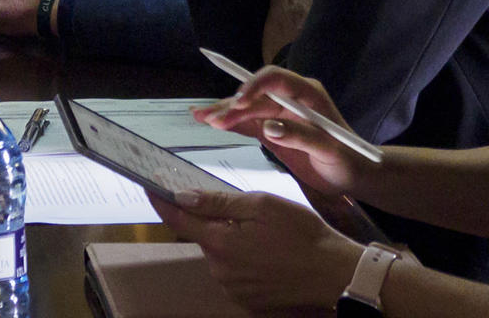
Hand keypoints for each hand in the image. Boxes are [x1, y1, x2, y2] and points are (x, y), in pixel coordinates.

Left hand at [151, 186, 362, 314]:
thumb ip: (218, 202)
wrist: (338, 276)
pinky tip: (269, 255)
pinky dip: (245, 261)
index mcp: (220, 243)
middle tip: (244, 212)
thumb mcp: (262, 206)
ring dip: (231, 242)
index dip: (161, 201)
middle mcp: (221, 271)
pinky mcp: (249, 301)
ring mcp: (234, 290)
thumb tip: (182, 195)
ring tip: (266, 237)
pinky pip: (236, 274)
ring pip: (220, 255)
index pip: (177, 219)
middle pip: (203, 237)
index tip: (150, 187)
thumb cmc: (304, 235)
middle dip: (214, 221)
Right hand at [193, 66, 365, 196]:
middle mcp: (289, 98)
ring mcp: (279, 113)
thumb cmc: (348, 160)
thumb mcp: (328, 149)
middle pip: (255, 96)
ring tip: (199, 116)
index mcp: (307, 94)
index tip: (239, 102)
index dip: (254, 86)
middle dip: (232, 106)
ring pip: (246, 108)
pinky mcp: (272, 128)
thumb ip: (300, 136)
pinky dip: (229, 122)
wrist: (353, 175)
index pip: (275, 79)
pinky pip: (247, 122)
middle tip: (212, 120)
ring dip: (224, 112)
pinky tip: (208, 120)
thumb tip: (269, 127)